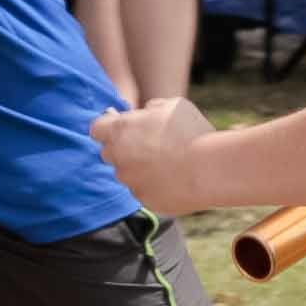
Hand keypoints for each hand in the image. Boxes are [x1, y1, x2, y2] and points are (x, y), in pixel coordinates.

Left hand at [92, 94, 211, 212]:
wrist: (208, 169)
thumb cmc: (191, 132)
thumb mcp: (172, 106)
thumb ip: (152, 109)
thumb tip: (146, 113)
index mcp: (120, 130)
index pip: (97, 128)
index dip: (108, 127)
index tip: (121, 126)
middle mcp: (118, 157)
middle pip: (109, 152)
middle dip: (122, 148)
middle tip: (147, 144)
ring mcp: (130, 181)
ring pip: (127, 174)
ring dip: (139, 168)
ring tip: (168, 162)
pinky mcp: (144, 199)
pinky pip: (144, 191)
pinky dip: (154, 185)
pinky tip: (175, 179)